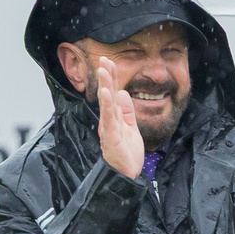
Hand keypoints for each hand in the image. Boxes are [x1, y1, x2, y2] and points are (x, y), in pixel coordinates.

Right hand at [94, 56, 143, 180]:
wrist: (127, 174)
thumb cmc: (127, 153)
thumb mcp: (131, 127)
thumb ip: (127, 111)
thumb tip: (123, 92)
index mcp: (113, 117)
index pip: (112, 94)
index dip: (111, 78)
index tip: (109, 62)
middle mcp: (108, 120)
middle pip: (107, 95)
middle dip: (106, 76)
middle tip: (103, 59)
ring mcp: (109, 128)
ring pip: (106, 104)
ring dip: (105, 86)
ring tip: (103, 71)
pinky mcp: (111, 137)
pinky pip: (109, 119)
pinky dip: (108, 106)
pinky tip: (106, 93)